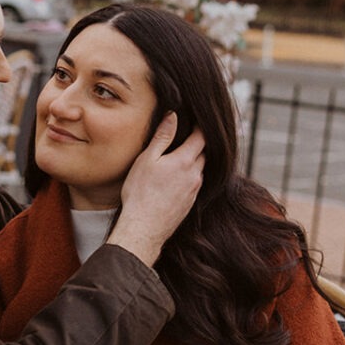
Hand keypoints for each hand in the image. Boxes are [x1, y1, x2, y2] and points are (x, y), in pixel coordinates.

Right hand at [108, 113, 204, 266]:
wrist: (144, 228)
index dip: (200, 127)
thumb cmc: (141, 193)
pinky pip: (194, 185)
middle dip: (197, 145)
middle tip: (185, 138)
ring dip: (192, 163)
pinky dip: (188, 178)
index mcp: (185, 161)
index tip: (195, 121)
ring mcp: (194, 191)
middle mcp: (195, 175)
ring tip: (177, 160)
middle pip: (203, 153)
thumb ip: (162, 137)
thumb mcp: (147, 159)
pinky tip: (173, 181)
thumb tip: (173, 116)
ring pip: (199, 170)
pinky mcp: (190, 204)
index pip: (201, 137)